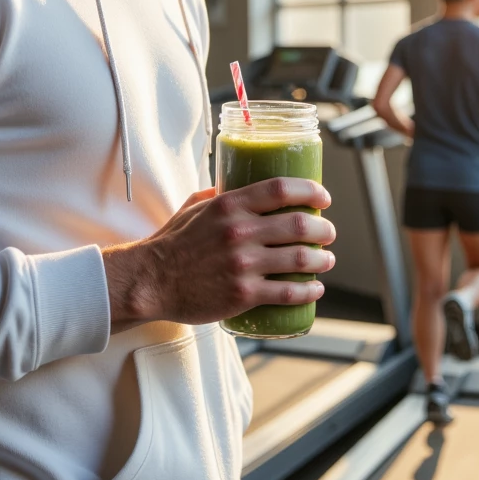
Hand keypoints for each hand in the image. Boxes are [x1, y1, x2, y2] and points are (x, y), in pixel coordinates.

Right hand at [102, 180, 335, 329]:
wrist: (150, 281)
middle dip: (324, 230)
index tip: (323, 198)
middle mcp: (239, 233)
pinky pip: (287, 292)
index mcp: (229, 205)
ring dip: (322, 260)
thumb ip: (221, 195)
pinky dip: (309, 290)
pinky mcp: (243, 294)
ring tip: (326, 260)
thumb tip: (243, 185)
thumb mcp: (194, 206)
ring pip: (300, 259)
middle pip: (299, 225)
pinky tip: (315, 289)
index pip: (281, 189)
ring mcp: (243, 265)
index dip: (310, 191)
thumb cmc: (173, 243)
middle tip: (328, 234)